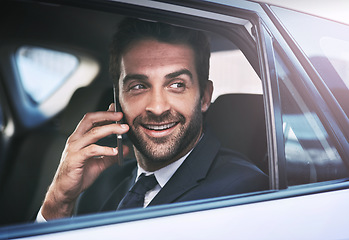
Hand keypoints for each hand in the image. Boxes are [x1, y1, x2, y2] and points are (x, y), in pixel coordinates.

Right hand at [42, 104, 128, 219]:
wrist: (65, 191)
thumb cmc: (78, 175)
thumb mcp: (99, 163)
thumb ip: (111, 155)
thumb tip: (126, 149)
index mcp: (79, 138)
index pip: (91, 119)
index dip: (104, 113)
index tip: (117, 110)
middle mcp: (75, 140)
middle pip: (90, 120)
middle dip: (107, 116)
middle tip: (121, 115)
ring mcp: (74, 149)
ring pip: (93, 133)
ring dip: (110, 129)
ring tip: (123, 129)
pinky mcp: (75, 159)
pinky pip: (91, 150)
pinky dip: (105, 149)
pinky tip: (115, 150)